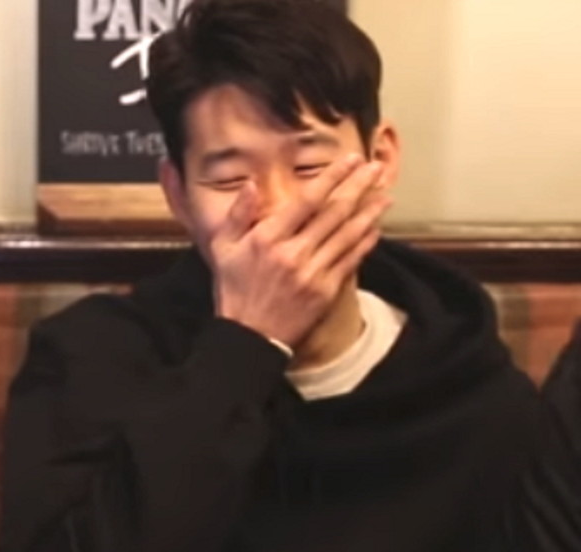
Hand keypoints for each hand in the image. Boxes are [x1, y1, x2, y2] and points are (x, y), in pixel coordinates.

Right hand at [210, 154, 391, 347]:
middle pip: (334, 212)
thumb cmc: (234, 289)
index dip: (332, 177)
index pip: (307, 200)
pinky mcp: (326, 290)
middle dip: (359, 186)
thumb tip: (250, 184)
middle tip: (376, 168)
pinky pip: (351, 259)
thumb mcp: (222, 247)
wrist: (249, 335)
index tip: (349, 160)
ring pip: (348, 234)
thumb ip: (238, 214)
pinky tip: (375, 227)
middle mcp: (293, 252)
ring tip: (385, 193)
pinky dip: (366, 241)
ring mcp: (313, 272)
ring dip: (370, 211)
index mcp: (268, 238)